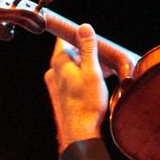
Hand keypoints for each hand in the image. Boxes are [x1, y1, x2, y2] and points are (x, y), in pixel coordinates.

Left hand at [44, 23, 108, 149]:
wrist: (79, 132)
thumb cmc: (87, 103)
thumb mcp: (92, 71)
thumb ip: (88, 48)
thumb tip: (84, 27)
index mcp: (59, 62)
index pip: (65, 38)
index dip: (79, 35)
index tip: (92, 38)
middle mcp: (53, 71)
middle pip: (71, 53)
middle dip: (88, 54)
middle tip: (106, 61)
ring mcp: (54, 84)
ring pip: (72, 68)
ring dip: (87, 68)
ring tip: (105, 76)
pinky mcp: (59, 96)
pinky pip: (70, 80)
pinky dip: (82, 79)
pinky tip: (96, 88)